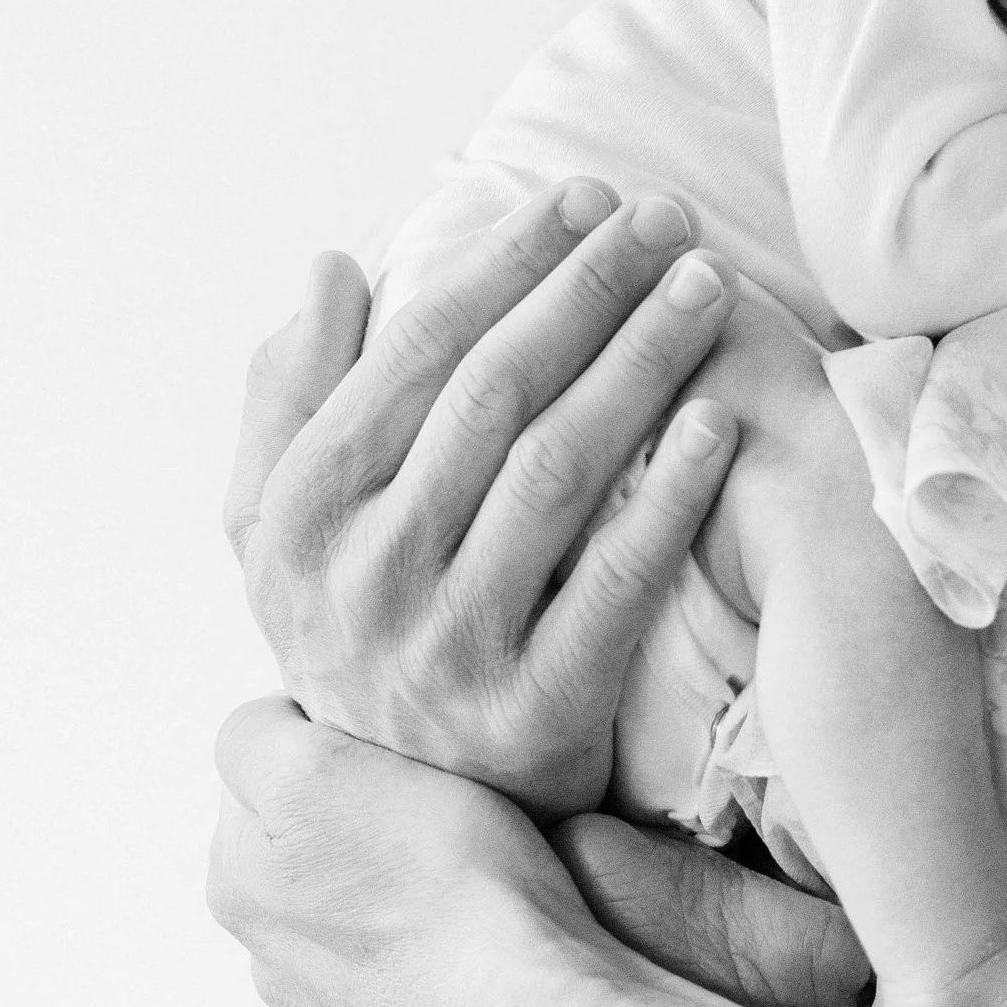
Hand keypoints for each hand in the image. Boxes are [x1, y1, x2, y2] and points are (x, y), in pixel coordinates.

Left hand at [206, 704, 879, 1006]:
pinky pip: (429, 988)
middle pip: (312, 847)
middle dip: (363, 819)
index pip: (262, 767)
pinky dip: (452, 963)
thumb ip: (256, 739)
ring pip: (369, 922)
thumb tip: (267, 736)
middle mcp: (273, 968)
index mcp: (239, 886)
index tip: (399, 744)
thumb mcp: (317, 765)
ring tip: (480, 874)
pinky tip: (496, 945)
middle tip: (442, 802)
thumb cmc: (446, 885)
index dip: (334, 736)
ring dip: (406, 894)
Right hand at [223, 183, 741, 815]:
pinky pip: (614, 583)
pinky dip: (669, 498)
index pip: (417, 353)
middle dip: (587, 290)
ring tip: (706, 289)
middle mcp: (365, 577)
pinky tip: (721, 420)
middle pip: (495, 395)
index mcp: (302, 513)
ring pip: (557, 471)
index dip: (504, 263)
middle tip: (665, 218)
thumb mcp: (284, 527)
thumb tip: (329, 270)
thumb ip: (292, 396)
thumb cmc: (356, 628)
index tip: (581, 199)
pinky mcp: (535, 710)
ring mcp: (449, 647)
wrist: (408, 807)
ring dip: (639, 364)